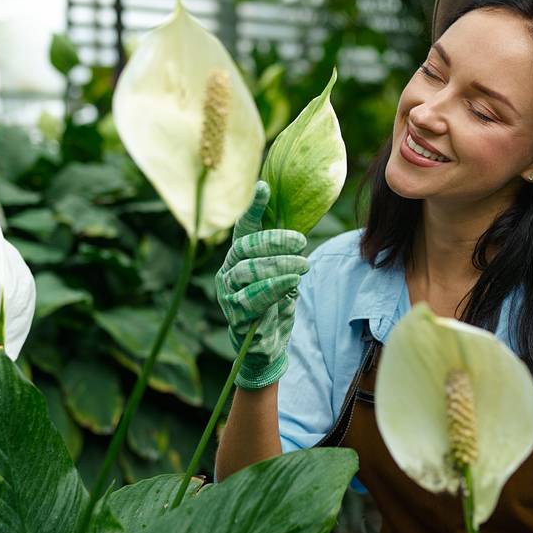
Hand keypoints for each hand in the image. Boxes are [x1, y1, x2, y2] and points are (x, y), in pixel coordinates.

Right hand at [215, 180, 308, 388]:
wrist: (266, 345)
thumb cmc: (274, 304)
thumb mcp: (283, 274)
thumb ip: (286, 254)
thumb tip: (301, 230)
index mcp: (239, 257)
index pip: (243, 229)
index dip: (253, 209)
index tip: (264, 188)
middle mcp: (228, 271)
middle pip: (245, 247)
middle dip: (274, 241)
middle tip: (301, 242)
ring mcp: (228, 293)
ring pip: (248, 270)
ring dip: (279, 264)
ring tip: (303, 264)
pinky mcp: (235, 314)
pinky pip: (252, 297)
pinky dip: (275, 286)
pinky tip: (292, 281)